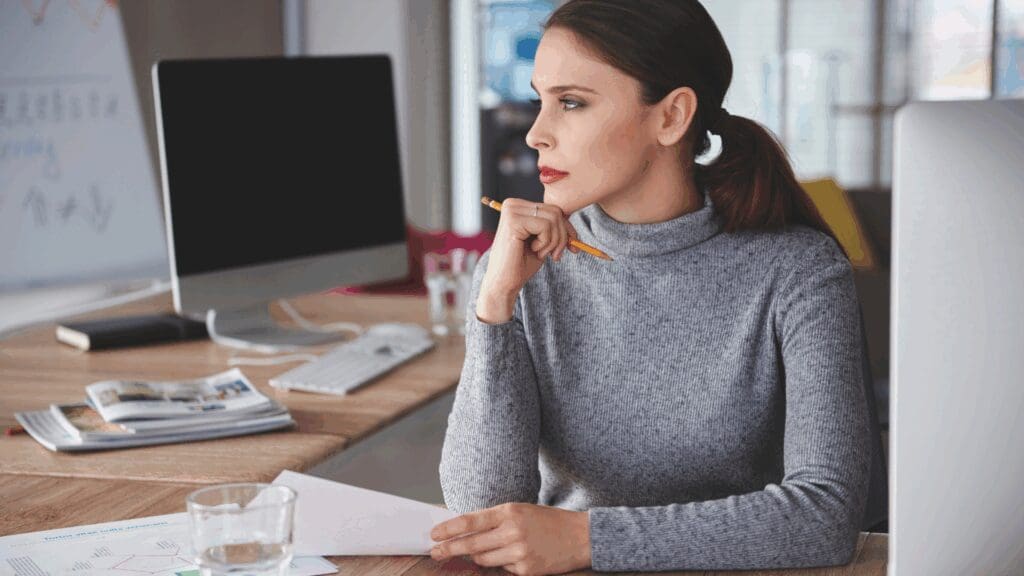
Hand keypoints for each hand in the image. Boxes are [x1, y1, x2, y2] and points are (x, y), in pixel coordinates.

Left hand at [430, 503, 590, 575]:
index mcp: (510, 511)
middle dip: (449, 549)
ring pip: (483, 560)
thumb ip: (495, 520)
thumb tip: (465, 532)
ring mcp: (519, 552)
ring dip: (478, 557)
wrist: (581, 536)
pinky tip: (516, 556)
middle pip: (471, 544)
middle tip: (434, 552)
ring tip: (484, 551)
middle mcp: (512, 531)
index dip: (448, 529)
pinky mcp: (526, 570)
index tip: (434, 534)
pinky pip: (503, 570)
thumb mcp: (520, 511)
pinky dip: (503, 564)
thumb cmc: (548, 521)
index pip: (470, 521)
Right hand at [477, 199, 579, 322]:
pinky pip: (545, 226)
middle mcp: (513, 204)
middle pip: (556, 212)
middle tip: (555, 255)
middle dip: (562, 236)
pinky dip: (546, 242)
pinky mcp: (513, 221)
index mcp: (519, 207)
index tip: (571, 247)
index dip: (566, 229)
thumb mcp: (544, 242)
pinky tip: (533, 250)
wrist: (504, 282)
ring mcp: (512, 211)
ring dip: (554, 241)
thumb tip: (573, 226)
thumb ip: (555, 228)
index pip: (554, 209)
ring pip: (553, 218)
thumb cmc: (521, 264)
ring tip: (541, 253)